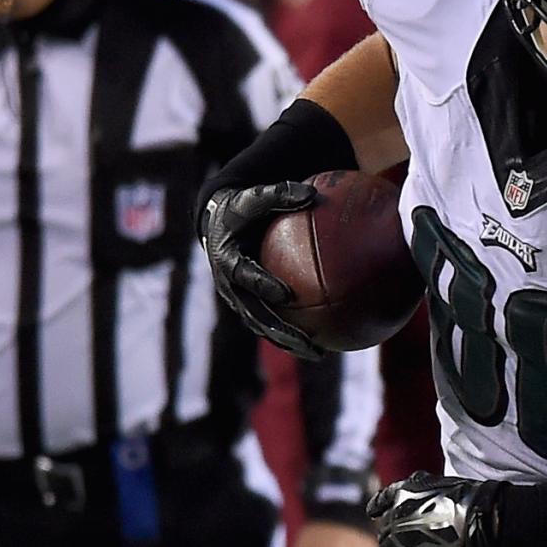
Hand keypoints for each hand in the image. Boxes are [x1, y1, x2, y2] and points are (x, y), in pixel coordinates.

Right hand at [200, 182, 324, 360]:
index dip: (262, 285)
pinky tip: (326, 342)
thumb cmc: (242, 210)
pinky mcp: (249, 306)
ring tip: (319, 354)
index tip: (287, 294)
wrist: (220, 226)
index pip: (244, 275)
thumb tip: (312, 193)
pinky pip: (273, 324)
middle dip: (280, 331)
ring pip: (264, 327)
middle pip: (255, 315)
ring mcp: (238, 300)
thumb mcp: (254, 198)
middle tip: (309, 342)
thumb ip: (279, 194)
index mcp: (227, 259)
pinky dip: (295, 335)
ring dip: (289, 343)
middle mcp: (230, 286)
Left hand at [364, 473, 503, 546]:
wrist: (486, 517)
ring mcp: (401, 541)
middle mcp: (397, 516)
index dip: (377, 508)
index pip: (384, 501)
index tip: (372, 513)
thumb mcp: (450, 490)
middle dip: (386, 544)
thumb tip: (447, 521)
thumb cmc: (480, 502)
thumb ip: (439, 502)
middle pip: (384, 534)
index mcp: (406, 493)